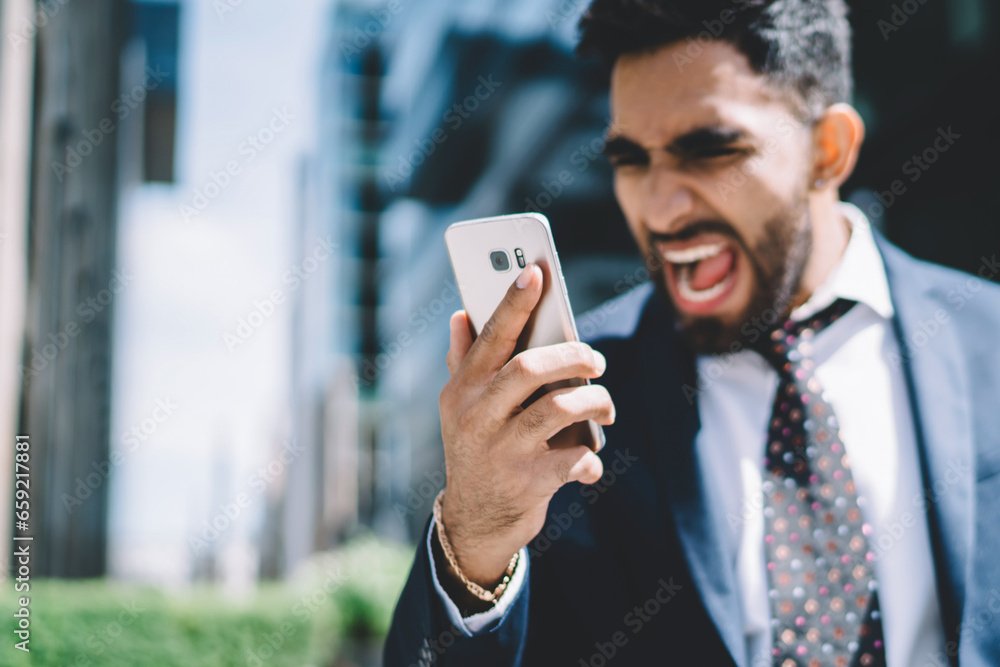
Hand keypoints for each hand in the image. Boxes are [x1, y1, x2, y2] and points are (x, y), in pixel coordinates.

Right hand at [437, 262, 614, 594]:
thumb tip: (459, 314)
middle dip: (572, 355)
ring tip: (606, 407)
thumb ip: (464, 362)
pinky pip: (574, 457)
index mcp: (461, 391)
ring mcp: (500, 451)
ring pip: (559, 408)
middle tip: (597, 359)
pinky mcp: (526, 484)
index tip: (536, 272)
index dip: (513, 303)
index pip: (489, 337)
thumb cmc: (478, 449)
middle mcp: (475, 416)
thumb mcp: (461, 408)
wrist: (474, 523)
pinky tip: (590, 459)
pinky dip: (590, 456)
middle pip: (529, 367)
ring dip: (595, 402)